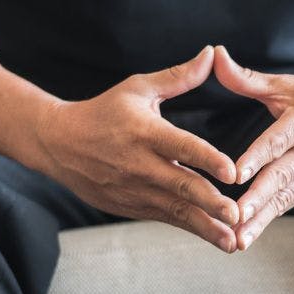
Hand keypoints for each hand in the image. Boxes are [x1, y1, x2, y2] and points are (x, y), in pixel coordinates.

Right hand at [34, 46, 240, 251]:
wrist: (56, 145)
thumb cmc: (104, 111)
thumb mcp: (138, 88)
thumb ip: (178, 77)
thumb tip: (211, 53)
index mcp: (144, 132)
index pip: (181, 146)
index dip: (207, 159)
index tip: (232, 171)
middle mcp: (140, 164)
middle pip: (181, 185)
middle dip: (210, 202)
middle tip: (237, 213)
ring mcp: (135, 190)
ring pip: (176, 211)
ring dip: (206, 227)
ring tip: (234, 241)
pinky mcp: (132, 207)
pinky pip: (167, 219)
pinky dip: (192, 229)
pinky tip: (218, 238)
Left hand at [213, 46, 293, 249]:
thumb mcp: (288, 84)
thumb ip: (248, 78)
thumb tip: (215, 55)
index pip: (278, 140)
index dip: (257, 157)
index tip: (236, 174)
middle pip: (281, 176)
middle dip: (257, 198)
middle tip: (234, 216)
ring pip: (284, 198)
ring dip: (261, 219)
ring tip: (237, 239)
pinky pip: (288, 204)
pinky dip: (268, 220)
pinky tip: (246, 236)